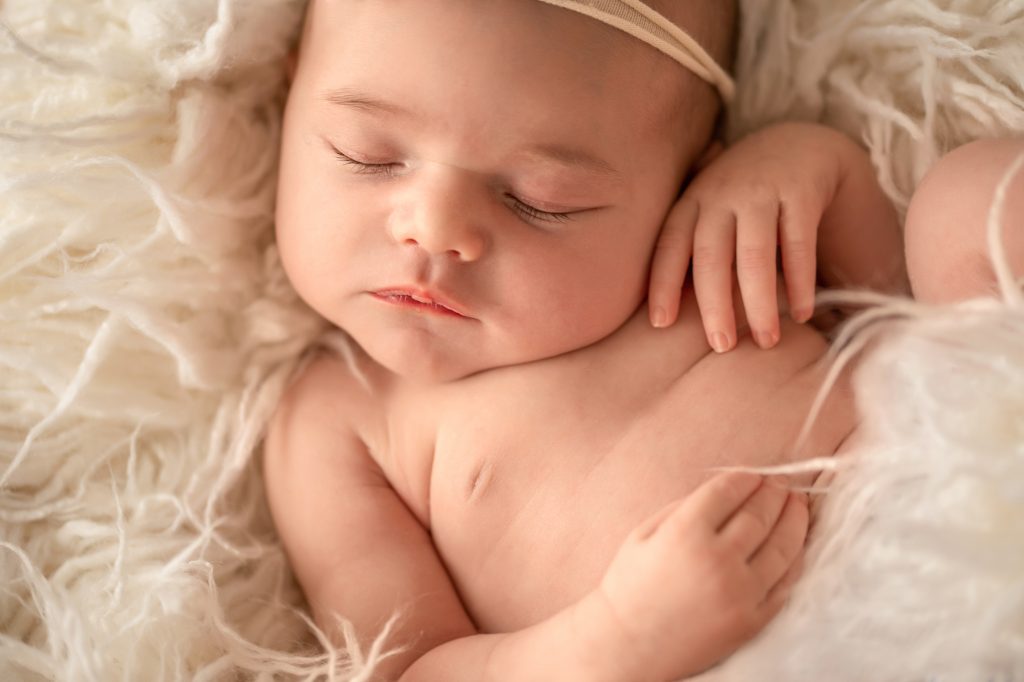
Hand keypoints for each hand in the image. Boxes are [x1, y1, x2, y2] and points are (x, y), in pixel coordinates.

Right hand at [594, 472, 807, 680]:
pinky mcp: (752, 620)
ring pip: (783, 546)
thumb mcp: (643, 534)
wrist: (628, 645)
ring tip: (797, 505)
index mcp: (685, 532)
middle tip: (782, 483)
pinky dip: (795, 559)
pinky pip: (785, 583)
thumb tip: (724, 492)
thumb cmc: (629, 585)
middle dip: (774, 492)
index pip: (728, 491)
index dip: (746, 478)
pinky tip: (796, 544)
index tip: (754, 474)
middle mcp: (718, 559)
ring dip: (794, 519)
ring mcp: (740, 593)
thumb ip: (682, 508)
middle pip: (759, 514)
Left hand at [648, 123, 847, 350]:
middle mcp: (722, 194)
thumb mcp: (711, 211)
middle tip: (721, 346)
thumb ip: (692, 249)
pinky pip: (798, 242)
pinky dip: (800, 281)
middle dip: (713, 304)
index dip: (662, 283)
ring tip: (767, 340)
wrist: (800, 144)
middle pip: (710, 255)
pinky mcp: (801, 191)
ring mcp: (762, 190)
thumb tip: (666, 315)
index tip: (660, 324)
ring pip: (754, 254)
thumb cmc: (743, 196)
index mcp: (693, 202)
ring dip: (758, 301)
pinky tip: (803, 313)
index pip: (670, 245)